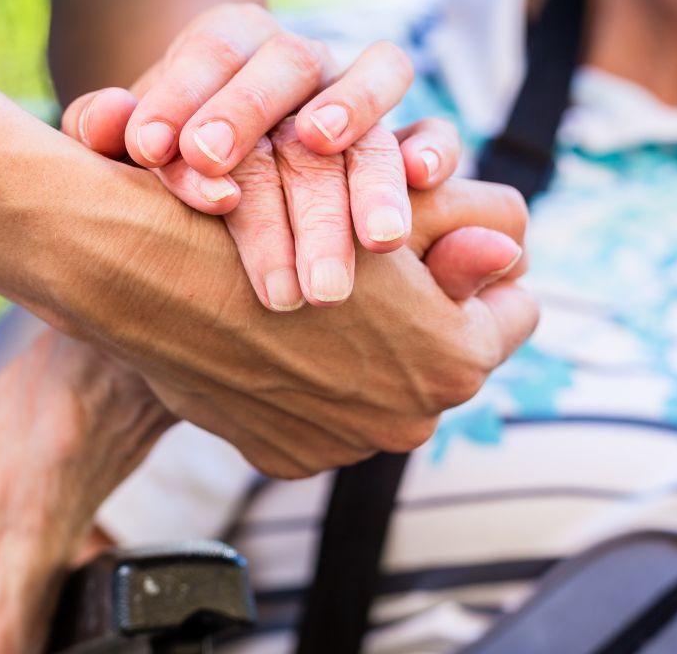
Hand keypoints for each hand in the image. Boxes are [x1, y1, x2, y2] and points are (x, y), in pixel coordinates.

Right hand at [43, 153, 534, 478]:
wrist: (158, 275)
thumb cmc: (277, 222)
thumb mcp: (380, 216)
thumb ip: (465, 239)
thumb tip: (512, 251)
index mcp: (454, 361)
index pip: (518, 311)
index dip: (488, 268)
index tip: (459, 245)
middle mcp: (410, 421)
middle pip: (447, 359)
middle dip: (427, 319)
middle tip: (387, 270)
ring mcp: (346, 448)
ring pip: (382, 392)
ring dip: (367, 356)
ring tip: (324, 301)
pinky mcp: (289, 459)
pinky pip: (324, 420)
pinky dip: (311, 388)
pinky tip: (277, 340)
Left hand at [59, 3, 458, 307]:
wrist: (228, 178)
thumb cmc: (174, 160)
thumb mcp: (134, 144)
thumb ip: (109, 130)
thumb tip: (110, 124)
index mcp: (233, 42)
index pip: (213, 48)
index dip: (185, 93)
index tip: (158, 153)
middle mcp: (301, 60)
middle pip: (286, 66)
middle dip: (252, 120)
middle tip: (220, 188)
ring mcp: (357, 95)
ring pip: (372, 96)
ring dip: (360, 159)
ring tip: (356, 224)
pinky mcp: (403, 138)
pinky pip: (433, 131)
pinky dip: (433, 150)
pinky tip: (420, 183)